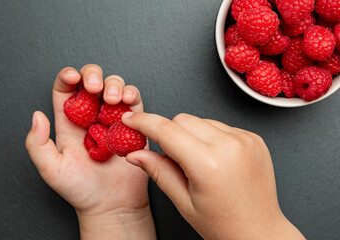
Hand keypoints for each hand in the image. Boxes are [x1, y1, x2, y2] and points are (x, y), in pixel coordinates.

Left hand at [25, 65, 155, 239]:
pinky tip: (126, 101)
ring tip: (112, 99)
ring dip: (114, 84)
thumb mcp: (51, 169)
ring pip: (114, 87)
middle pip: (91, 81)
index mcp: (69, 123)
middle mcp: (91, 117)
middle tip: (94, 87)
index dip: (68, 77)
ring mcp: (113, 119)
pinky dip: (132, 95)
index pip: (66, 90)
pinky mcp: (133, 125)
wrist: (111, 205)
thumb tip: (37, 115)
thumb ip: (37, 143)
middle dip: (93, 75)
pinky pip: (134, 102)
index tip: (73, 77)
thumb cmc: (81, 190)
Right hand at [122, 112, 305, 239]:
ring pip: (201, 121)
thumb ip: (158, 171)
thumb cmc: (223, 224)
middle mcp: (230, 146)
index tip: (131, 120)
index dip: (144, 122)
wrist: (260, 230)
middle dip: (170, 133)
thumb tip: (135, 154)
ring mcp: (245, 140)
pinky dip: (211, 137)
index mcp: (209, 164)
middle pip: (183, 119)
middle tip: (173, 158)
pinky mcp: (254, 138)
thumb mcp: (183, 202)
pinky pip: (221, 126)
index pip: (166, 130)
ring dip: (191, 135)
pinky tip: (216, 159)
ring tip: (199, 163)